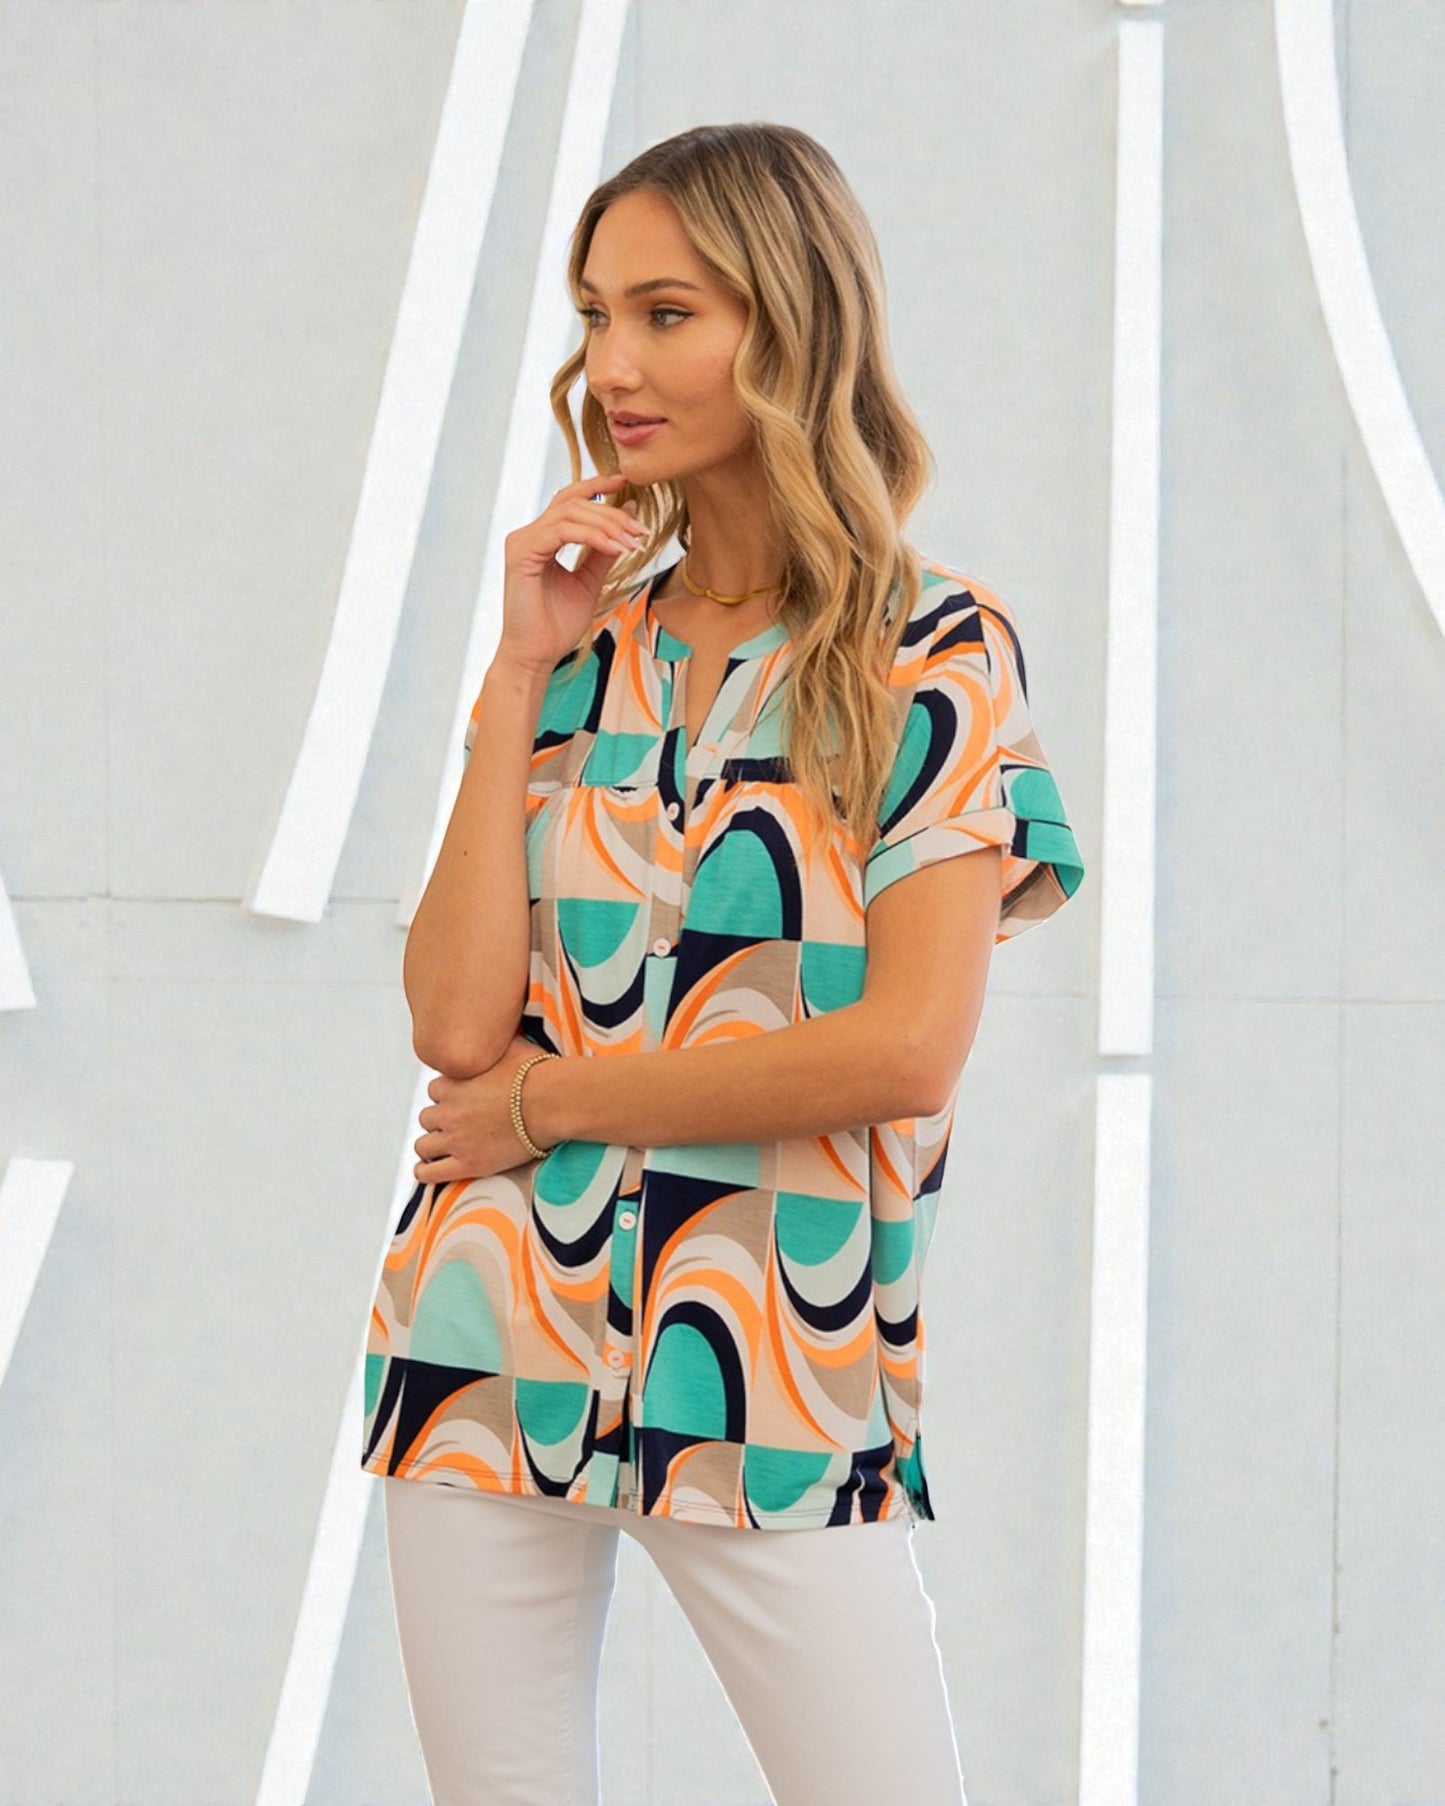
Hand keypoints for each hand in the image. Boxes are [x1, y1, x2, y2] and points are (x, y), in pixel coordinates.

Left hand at [413, 1032, 554, 1184]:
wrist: (552, 1103)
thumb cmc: (539, 1074)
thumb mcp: (513, 1044)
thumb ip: (497, 1039)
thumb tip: (498, 1026)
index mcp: (456, 1083)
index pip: (434, 1090)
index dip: (447, 1095)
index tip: (459, 1099)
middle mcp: (450, 1110)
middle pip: (427, 1117)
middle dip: (440, 1119)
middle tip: (457, 1123)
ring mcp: (457, 1139)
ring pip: (424, 1144)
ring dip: (432, 1144)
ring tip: (444, 1146)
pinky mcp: (469, 1164)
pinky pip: (431, 1173)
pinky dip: (426, 1172)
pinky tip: (429, 1170)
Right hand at [496, 472, 649, 676]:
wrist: (537, 656)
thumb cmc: (557, 625)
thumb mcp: (590, 581)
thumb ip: (604, 551)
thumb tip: (628, 516)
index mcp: (541, 538)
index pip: (570, 501)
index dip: (598, 487)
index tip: (628, 485)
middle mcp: (528, 534)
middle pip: (573, 503)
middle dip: (612, 513)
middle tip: (640, 530)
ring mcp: (522, 542)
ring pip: (569, 513)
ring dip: (607, 524)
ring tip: (632, 542)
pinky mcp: (521, 555)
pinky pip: (561, 532)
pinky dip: (592, 536)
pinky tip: (614, 548)